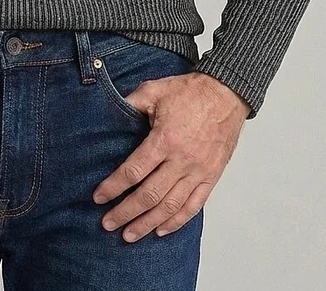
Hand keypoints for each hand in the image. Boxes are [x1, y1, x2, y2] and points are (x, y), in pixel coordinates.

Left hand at [91, 71, 249, 241]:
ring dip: (148, 223)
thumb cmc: (190, 91)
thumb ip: (131, 103)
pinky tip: (161, 230)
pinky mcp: (211, 176)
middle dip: (126, 212)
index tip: (99, 197)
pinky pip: (194, 205)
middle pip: (150, 195)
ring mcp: (198, 171)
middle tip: (108, 224)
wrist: (226, 93)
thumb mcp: (154, 90)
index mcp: (164, 139)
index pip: (134, 171)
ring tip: (130, 235)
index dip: (114, 187)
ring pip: (170, 206)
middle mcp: (181, 160)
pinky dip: (177, 221)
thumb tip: (109, 114)